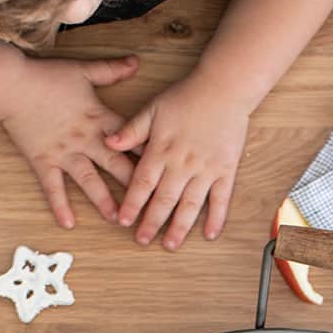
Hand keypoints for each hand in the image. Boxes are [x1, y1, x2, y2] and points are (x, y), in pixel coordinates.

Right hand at [1, 56, 138, 228]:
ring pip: (89, 181)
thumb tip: (136, 62)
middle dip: (135, 185)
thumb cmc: (46, 75)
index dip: (149, 152)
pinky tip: (68, 224)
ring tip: (118, 219)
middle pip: (116, 164)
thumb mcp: (83, 70)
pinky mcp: (44, 161)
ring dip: (104, 200)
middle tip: (151, 205)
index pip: (130, 138)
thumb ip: (111, 70)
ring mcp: (64, 153)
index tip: (168, 168)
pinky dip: (60, 206)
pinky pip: (53, 188)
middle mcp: (85, 139)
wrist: (10, 84)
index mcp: (98, 118)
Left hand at [105, 71, 249, 248]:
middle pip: (164, 200)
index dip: (132, 204)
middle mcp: (182, 165)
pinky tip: (210, 235)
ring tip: (170, 245)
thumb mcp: (153, 108)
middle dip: (151, 223)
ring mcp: (205, 170)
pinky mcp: (225, 170)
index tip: (123, 221)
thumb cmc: (187, 95)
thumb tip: (108, 142)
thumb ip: (131, 130)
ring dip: (179, 228)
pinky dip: (216, 218)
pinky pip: (221, 199)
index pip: (142, 183)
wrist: (224, 87)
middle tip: (141, 241)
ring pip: (190, 205)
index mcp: (162, 150)